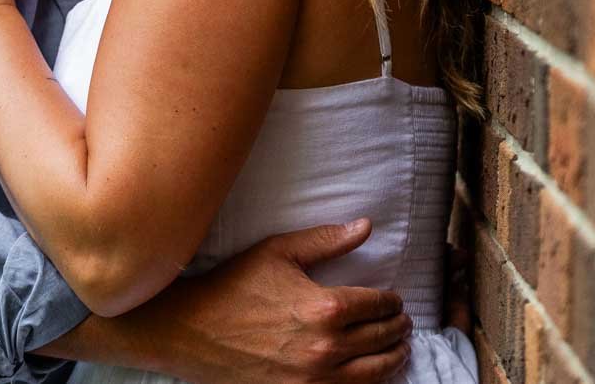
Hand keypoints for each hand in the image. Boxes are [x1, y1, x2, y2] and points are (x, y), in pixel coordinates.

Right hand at [69, 219, 410, 383]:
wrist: (192, 331)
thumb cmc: (234, 286)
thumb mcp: (279, 251)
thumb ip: (326, 240)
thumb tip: (366, 226)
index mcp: (325, 307)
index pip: (379, 306)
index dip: (393, 302)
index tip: (396, 300)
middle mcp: (325, 347)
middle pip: (382, 340)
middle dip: (398, 329)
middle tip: (403, 323)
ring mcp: (313, 379)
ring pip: (374, 375)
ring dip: (393, 361)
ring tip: (399, 350)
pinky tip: (369, 374)